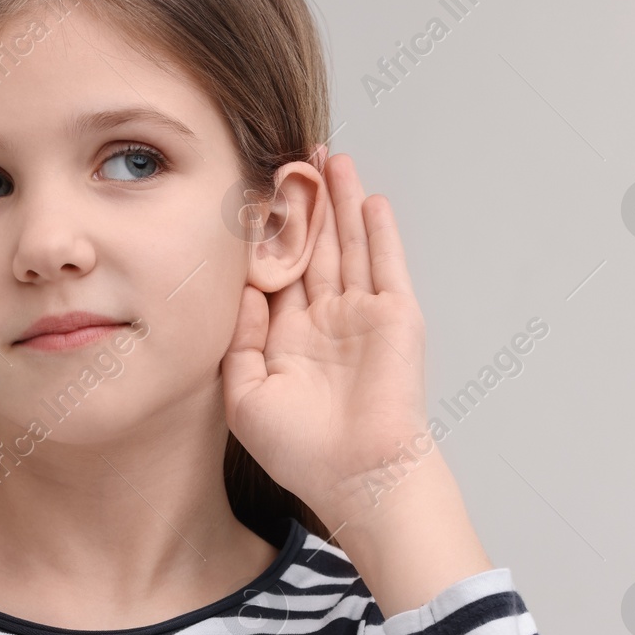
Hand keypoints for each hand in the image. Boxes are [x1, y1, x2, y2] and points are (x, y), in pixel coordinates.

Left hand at [220, 152, 431, 531]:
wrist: (358, 476)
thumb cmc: (301, 451)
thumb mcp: (244, 396)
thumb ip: (238, 340)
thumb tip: (239, 288)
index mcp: (287, 341)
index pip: (274, 275)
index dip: (263, 237)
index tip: (246, 196)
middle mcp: (325, 323)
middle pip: (312, 249)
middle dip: (303, 205)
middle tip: (290, 159)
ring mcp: (362, 317)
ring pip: (348, 246)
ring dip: (339, 203)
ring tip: (328, 159)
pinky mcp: (396, 317)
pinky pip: (385, 264)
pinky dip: (377, 231)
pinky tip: (367, 197)